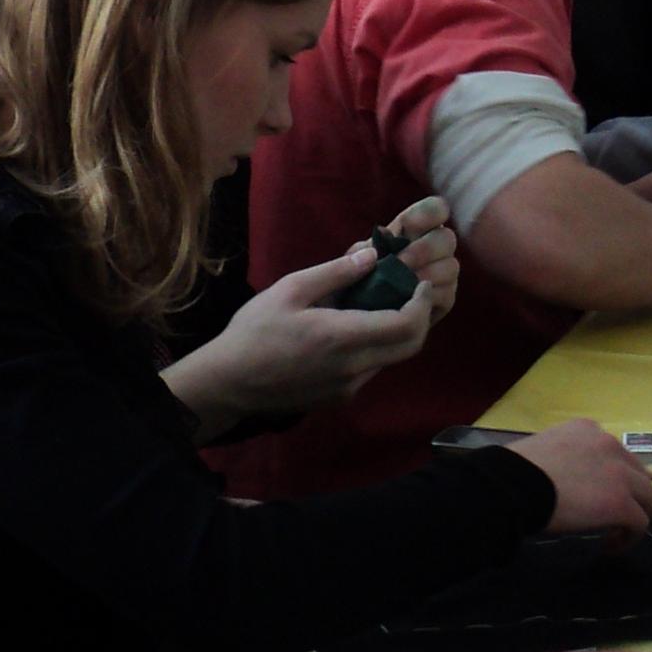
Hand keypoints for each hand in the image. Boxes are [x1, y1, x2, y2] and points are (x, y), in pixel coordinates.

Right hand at [159, 211, 453, 430]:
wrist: (230, 382)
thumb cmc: (255, 331)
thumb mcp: (290, 289)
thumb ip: (335, 272)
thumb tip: (372, 255)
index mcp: (342, 337)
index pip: (406, 325)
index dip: (422, 303)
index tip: (421, 282)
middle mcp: (353, 368)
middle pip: (411, 345)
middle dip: (420, 317)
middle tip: (413, 291)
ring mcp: (349, 388)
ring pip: (393, 359)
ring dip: (399, 333)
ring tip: (387, 304)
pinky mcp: (340, 397)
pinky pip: (372, 369)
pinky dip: (378, 346)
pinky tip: (360, 327)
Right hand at [510, 420, 651, 538]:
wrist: (513, 486)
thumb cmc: (513, 472)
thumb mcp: (542, 450)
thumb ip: (561, 457)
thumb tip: (558, 480)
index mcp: (587, 429)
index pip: (613, 453)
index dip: (610, 476)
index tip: (595, 494)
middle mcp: (609, 444)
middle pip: (637, 472)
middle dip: (630, 494)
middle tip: (613, 515)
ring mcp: (619, 473)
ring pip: (647, 496)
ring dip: (635, 514)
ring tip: (616, 532)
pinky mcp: (621, 503)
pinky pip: (639, 523)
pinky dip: (629, 537)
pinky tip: (610, 546)